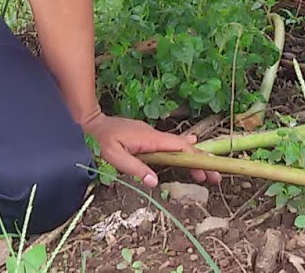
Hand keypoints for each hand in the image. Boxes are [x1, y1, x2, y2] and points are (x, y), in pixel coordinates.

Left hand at [79, 110, 221, 189]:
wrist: (90, 123)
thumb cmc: (100, 140)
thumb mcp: (114, 157)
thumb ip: (135, 168)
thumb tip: (155, 181)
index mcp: (150, 138)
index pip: (179, 147)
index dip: (196, 158)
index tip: (209, 169)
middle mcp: (154, 135)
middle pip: (183, 147)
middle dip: (200, 161)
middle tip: (214, 178)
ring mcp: (150, 135)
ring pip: (177, 146)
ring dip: (191, 158)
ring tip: (205, 173)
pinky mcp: (146, 138)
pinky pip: (168, 145)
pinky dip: (181, 152)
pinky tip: (188, 151)